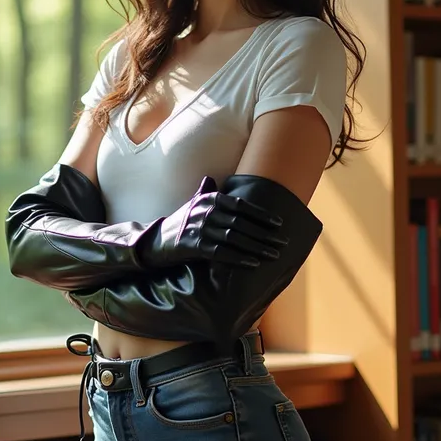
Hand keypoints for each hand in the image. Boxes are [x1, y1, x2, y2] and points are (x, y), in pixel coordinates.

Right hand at [137, 176, 288, 268]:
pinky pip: (222, 252)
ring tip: (274, 254)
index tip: (279, 224)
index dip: (261, 215)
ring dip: (257, 247)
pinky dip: (240, 258)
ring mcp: (200, 228)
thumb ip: (205, 191)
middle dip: (265, 234)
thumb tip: (210, 178)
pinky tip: (254, 263)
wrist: (158, 240)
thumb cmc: (182, 221)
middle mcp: (206, 211)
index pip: (241, 205)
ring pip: (235, 238)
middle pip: (242, 223)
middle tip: (283, 242)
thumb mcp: (193, 203)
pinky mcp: (194, 246)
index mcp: (209, 198)